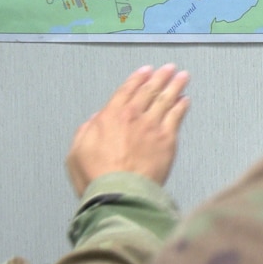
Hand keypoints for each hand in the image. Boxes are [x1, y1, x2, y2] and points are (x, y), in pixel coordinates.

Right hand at [67, 64, 190, 195]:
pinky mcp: (167, 141)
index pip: (126, 90)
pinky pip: (177, 117)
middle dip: (160, 77)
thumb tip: (95, 120)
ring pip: (166, 99)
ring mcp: (153, 127)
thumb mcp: (76, 152)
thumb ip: (85, 131)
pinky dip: (182, 107)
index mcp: (110, 116)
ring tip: (182, 77)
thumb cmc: (96, 178)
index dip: (137, 78)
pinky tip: (186, 101)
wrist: (120, 195)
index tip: (146, 71)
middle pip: (150, 90)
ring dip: (175, 86)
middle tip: (169, 68)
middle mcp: (133, 117)